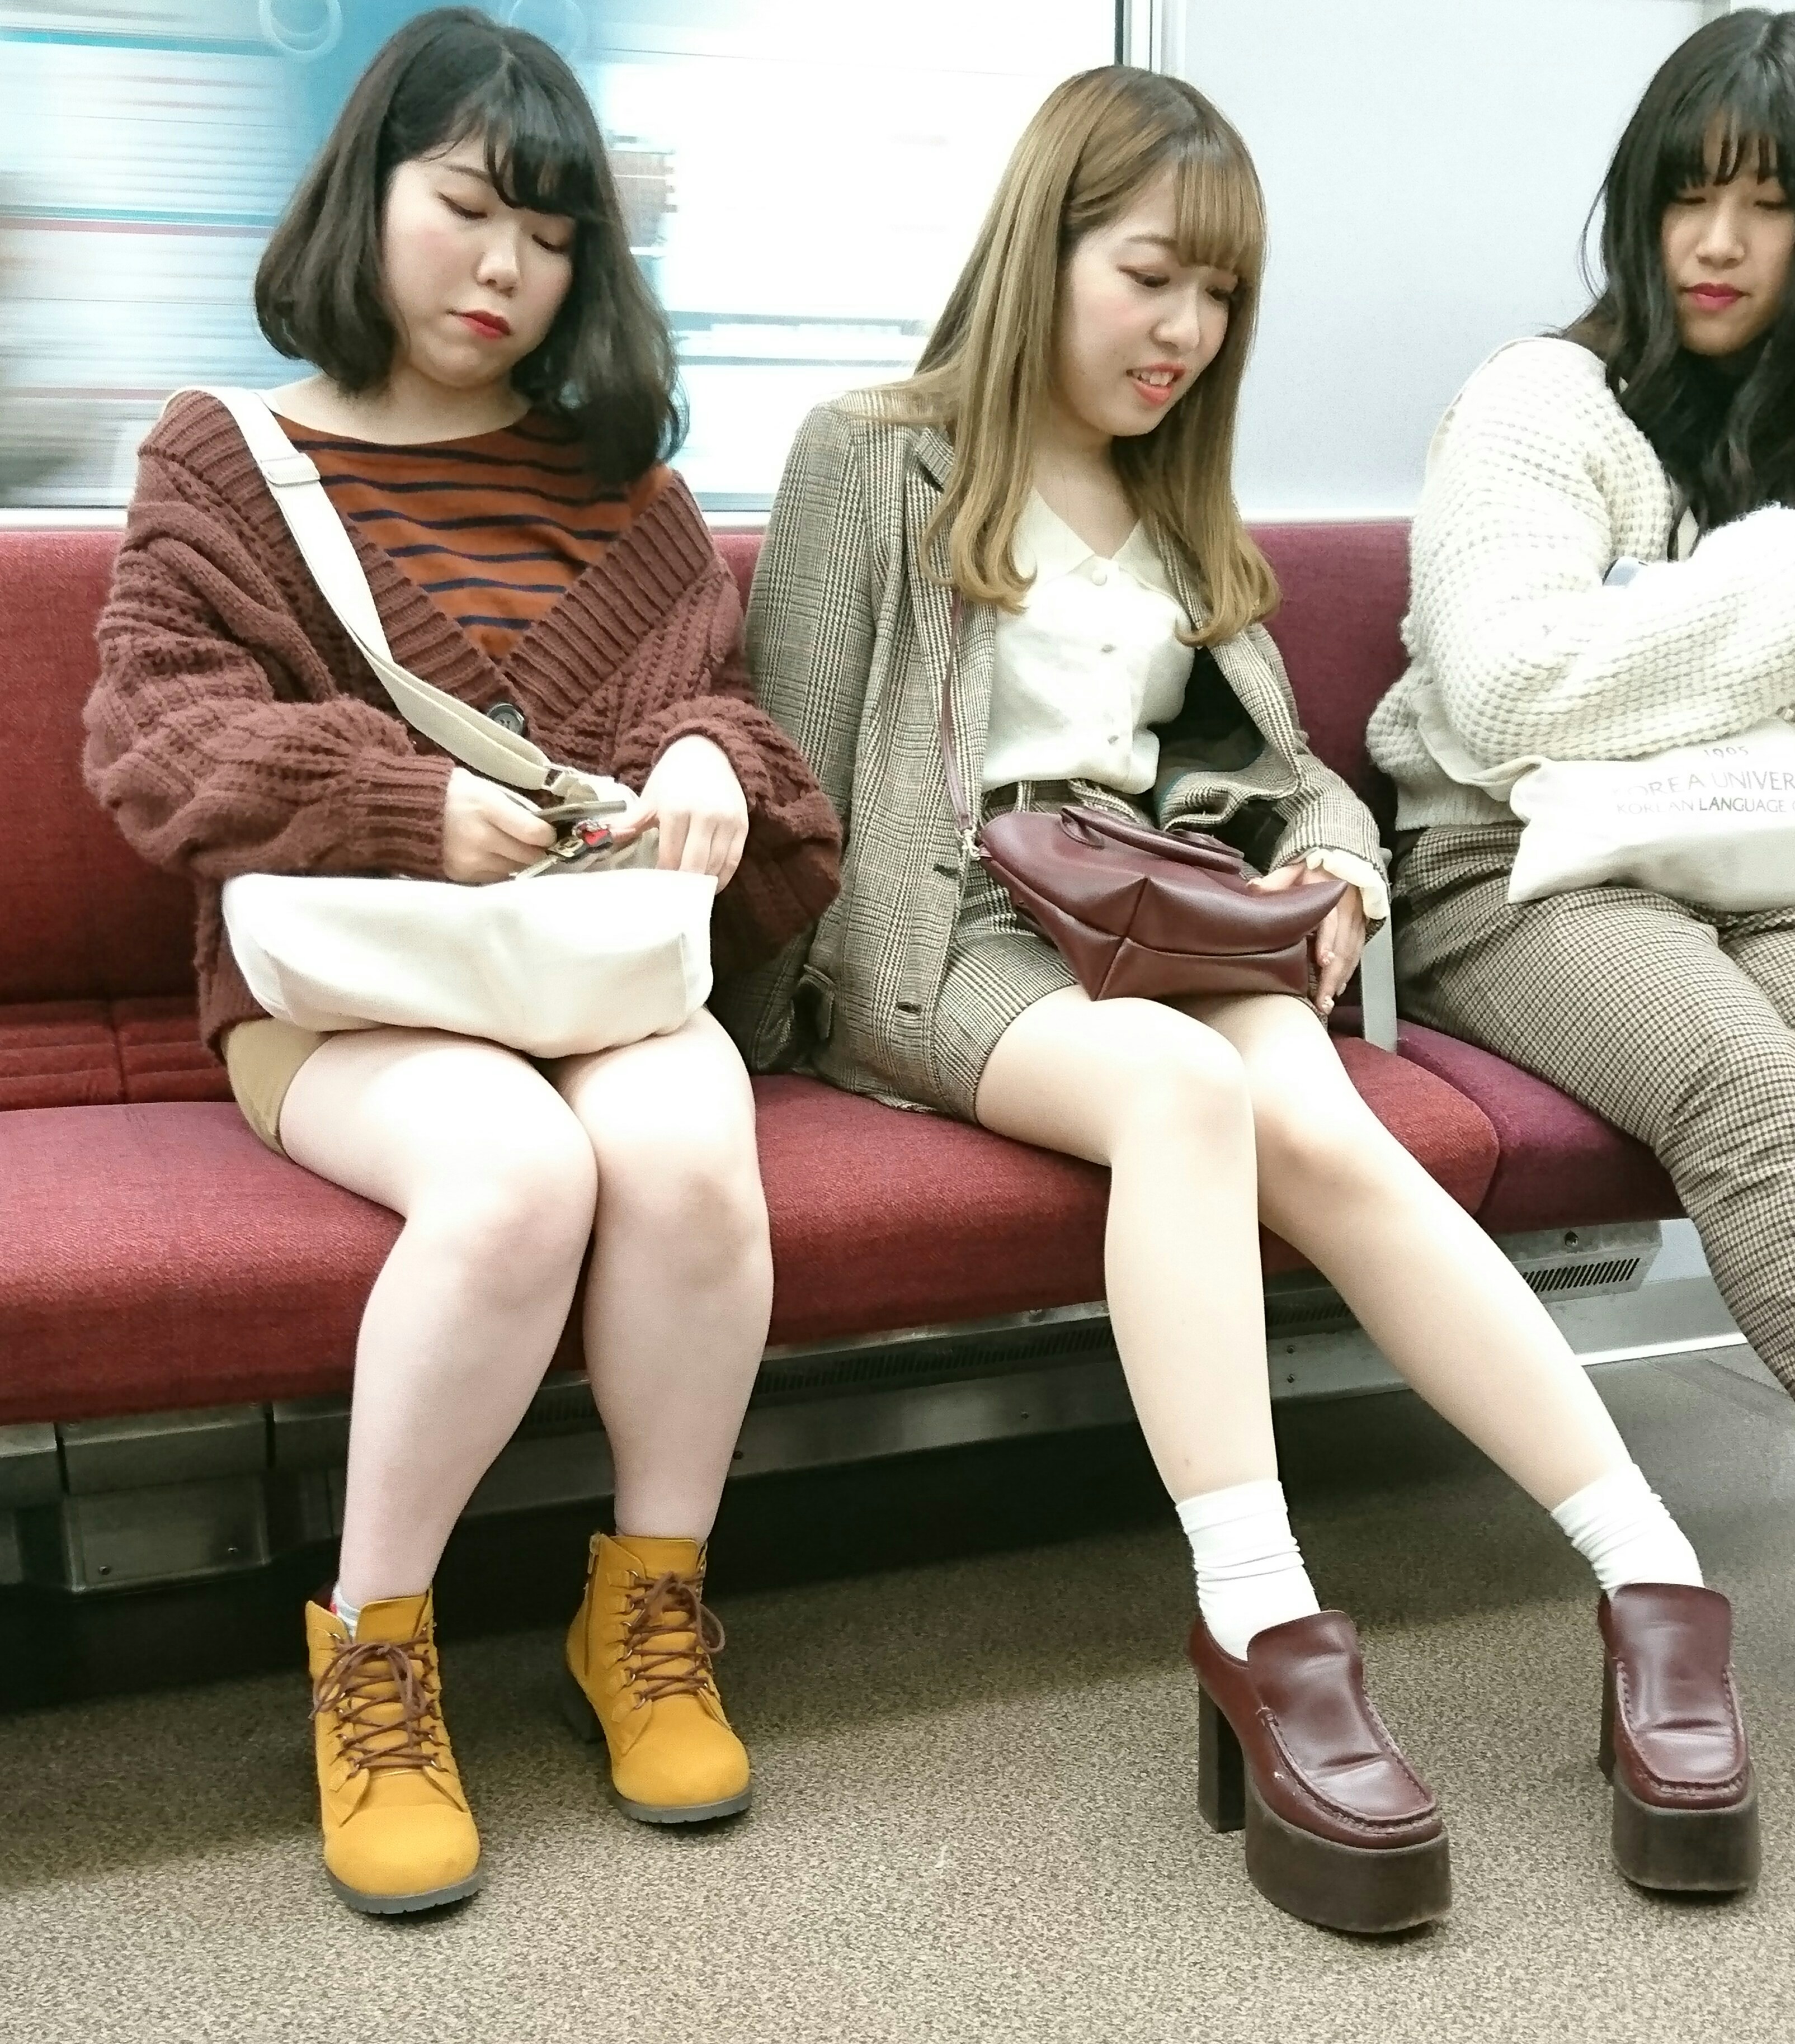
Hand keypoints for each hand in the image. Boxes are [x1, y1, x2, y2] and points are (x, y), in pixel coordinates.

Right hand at [441, 766, 554, 882]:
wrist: (406, 810)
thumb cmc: (452, 794)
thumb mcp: (484, 789)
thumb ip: (512, 809)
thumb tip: (542, 828)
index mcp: (487, 807)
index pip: (533, 833)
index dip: (548, 835)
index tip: (549, 833)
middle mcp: (480, 838)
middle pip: (528, 856)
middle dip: (537, 851)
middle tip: (538, 845)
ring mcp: (470, 861)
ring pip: (514, 870)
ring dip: (519, 863)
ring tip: (515, 851)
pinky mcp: (461, 876)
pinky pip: (495, 879)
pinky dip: (500, 870)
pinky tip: (496, 859)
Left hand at [639, 734, 748, 883]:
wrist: (708, 751)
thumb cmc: (674, 777)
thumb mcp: (651, 797)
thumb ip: (632, 820)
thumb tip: (607, 837)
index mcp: (676, 810)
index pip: (670, 858)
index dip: (663, 878)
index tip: (656, 887)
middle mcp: (704, 816)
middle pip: (694, 866)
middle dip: (683, 885)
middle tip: (673, 897)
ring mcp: (726, 821)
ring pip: (715, 866)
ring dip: (702, 883)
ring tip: (689, 892)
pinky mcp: (742, 825)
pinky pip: (733, 860)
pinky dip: (722, 876)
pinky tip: (711, 884)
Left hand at [1248, 860, 1367, 1014]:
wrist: (1343, 860)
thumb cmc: (1314, 868)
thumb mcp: (1295, 868)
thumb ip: (1278, 880)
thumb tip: (1255, 888)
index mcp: (1331, 896)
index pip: (1330, 921)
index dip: (1327, 941)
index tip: (1323, 960)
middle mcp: (1348, 911)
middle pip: (1343, 946)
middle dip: (1333, 975)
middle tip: (1322, 999)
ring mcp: (1357, 921)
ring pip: (1352, 954)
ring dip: (1340, 979)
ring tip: (1327, 1001)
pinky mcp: (1361, 929)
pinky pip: (1357, 953)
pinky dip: (1349, 972)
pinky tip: (1337, 988)